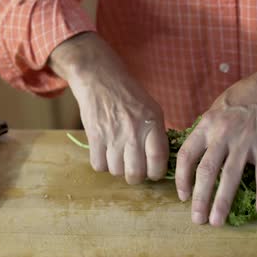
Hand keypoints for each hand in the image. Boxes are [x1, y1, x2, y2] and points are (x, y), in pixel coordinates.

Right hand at [49, 33, 167, 183]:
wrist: (100, 79)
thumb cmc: (129, 95)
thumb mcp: (153, 109)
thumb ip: (158, 134)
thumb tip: (162, 161)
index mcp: (152, 123)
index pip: (158, 160)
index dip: (156, 173)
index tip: (153, 172)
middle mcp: (133, 131)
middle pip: (136, 173)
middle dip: (136, 177)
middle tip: (135, 170)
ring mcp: (112, 135)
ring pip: (116, 171)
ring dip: (118, 169)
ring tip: (119, 158)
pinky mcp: (94, 137)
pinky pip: (99, 165)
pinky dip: (103, 164)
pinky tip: (106, 154)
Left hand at [175, 47, 256, 226]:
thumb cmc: (246, 96)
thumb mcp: (217, 109)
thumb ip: (206, 131)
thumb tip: (195, 152)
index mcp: (206, 125)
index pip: (187, 156)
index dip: (181, 179)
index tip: (182, 195)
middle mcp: (222, 134)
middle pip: (205, 171)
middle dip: (199, 199)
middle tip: (196, 220)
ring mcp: (245, 140)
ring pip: (230, 176)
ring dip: (222, 202)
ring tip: (216, 222)